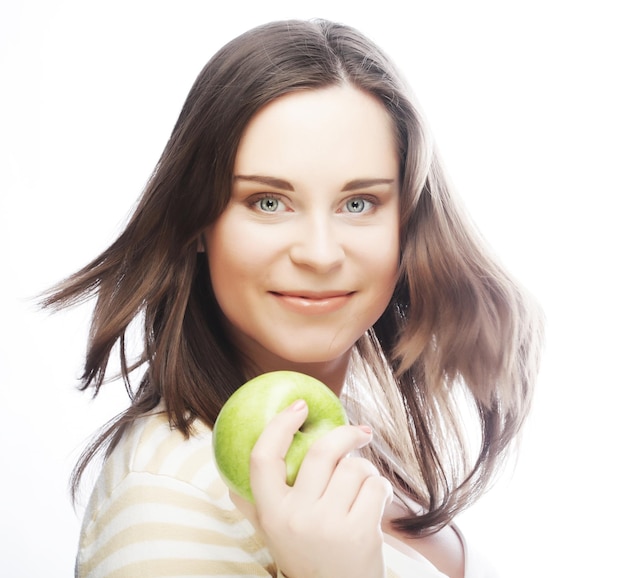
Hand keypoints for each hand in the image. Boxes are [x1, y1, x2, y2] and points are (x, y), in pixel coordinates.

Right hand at [230, 399, 391, 577]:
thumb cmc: (307, 559)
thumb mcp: (274, 536)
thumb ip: (256, 507)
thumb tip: (231, 482)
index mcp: (271, 513)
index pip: (263, 458)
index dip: (279, 425)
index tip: (299, 405)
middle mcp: (296, 517)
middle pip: (321, 452)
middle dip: (345, 435)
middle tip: (360, 432)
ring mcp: (329, 525)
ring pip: (354, 467)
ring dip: (365, 470)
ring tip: (363, 486)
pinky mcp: (361, 531)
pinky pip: (375, 485)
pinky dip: (380, 488)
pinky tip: (375, 502)